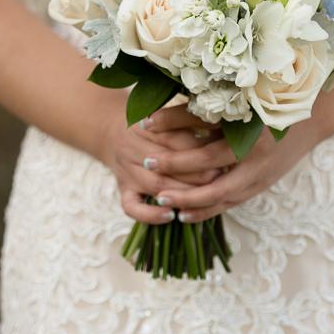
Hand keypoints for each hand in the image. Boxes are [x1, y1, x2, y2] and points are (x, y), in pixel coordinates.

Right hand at [99, 92, 224, 224]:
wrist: (110, 131)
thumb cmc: (152, 124)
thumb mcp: (167, 116)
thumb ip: (188, 123)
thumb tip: (222, 134)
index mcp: (145, 126)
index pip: (175, 138)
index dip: (200, 149)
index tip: (223, 156)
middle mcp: (131, 147)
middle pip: (167, 164)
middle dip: (196, 174)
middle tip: (220, 179)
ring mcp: (125, 171)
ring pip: (155, 186)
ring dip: (182, 194)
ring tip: (205, 197)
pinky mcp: (122, 190)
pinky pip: (132, 208)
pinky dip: (150, 215)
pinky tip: (170, 216)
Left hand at [144, 108, 317, 222]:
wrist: (314, 118)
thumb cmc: (270, 102)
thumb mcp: (241, 97)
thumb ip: (209, 103)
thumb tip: (166, 104)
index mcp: (247, 114)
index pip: (201, 118)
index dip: (171, 119)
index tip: (145, 121)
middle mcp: (256, 143)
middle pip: (208, 159)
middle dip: (174, 163)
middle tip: (147, 161)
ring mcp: (261, 168)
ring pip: (219, 190)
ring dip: (187, 196)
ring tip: (159, 197)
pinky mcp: (262, 184)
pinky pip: (230, 202)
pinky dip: (206, 210)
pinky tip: (183, 214)